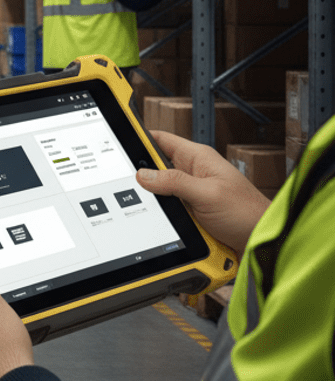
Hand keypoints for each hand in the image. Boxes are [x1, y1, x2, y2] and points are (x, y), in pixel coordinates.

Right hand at [137, 130, 269, 254]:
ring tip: (150, 208)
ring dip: (157, 202)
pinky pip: (169, 212)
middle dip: (143, 177)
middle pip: (155, 168)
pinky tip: (163, 225)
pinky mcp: (192, 213)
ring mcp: (191, 193)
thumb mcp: (207, 195)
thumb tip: (143, 174)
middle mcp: (193, 173)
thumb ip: (174, 181)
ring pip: (160, 192)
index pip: (160, 140)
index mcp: (197, 158)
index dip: (139, 137)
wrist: (263, 244)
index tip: (117, 136)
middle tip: (126, 184)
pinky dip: (165, 218)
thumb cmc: (248, 214)